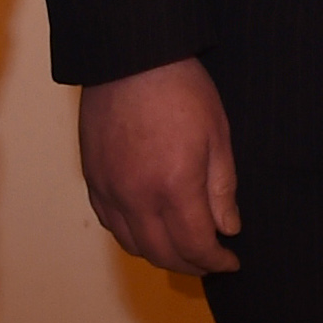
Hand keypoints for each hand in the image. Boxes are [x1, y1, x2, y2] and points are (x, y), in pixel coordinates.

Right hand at [77, 56, 237, 274]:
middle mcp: (136, 196)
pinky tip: (149, 227)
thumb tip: (228, 229)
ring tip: (182, 248)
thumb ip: (222, 189)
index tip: (231, 262)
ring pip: (132, 244)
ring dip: (160, 254)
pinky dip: (132, 235)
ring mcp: (109, 189)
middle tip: (210, 261)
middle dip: (190, 265)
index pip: (195, 245)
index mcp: (174, 186)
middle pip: (162, 253)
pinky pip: (110, 222)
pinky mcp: (92, 178)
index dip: (216, 261)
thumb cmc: (182, 89)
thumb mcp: (218, 135)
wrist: (130, 57)